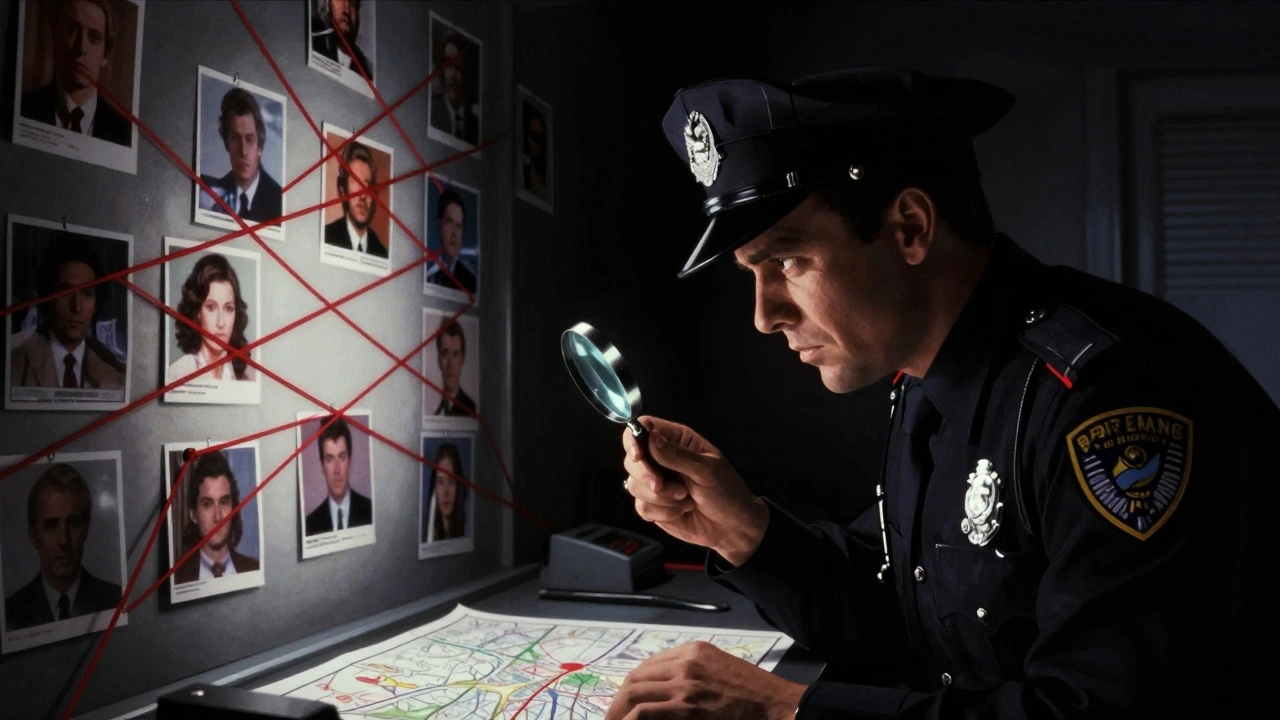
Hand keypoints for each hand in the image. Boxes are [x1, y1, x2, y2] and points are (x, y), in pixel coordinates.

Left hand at [604, 641, 805, 719]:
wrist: (777, 706)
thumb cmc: (755, 694)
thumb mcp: (721, 669)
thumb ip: (694, 674)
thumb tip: (666, 692)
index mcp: (693, 650)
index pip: (649, 665)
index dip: (632, 685)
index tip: (625, 701)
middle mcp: (685, 662)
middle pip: (637, 678)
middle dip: (620, 700)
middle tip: (613, 717)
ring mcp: (684, 684)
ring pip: (634, 694)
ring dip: (619, 712)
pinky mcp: (686, 707)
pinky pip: (644, 712)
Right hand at [622, 416, 768, 565]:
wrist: (732, 527)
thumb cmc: (727, 492)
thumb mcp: (707, 470)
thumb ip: (677, 455)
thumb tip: (651, 438)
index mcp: (677, 441)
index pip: (644, 428)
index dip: (634, 439)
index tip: (638, 456)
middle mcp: (662, 459)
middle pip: (631, 458)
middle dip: (645, 475)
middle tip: (661, 485)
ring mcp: (656, 483)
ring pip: (634, 485)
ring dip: (661, 497)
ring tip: (685, 498)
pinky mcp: (654, 505)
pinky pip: (641, 507)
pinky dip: (663, 512)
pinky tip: (681, 510)